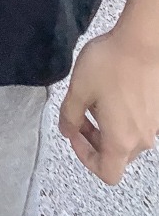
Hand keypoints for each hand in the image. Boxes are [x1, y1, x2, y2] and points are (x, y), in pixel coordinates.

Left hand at [60, 24, 158, 183]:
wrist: (142, 42)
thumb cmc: (110, 65)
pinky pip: (136, 125)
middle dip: (93, 141)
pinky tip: (111, 92)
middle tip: (79, 116)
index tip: (74, 134)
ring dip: (107, 128)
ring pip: (126, 140)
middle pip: (116, 157)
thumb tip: (66, 130)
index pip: (107, 173)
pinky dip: (121, 118)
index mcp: (121, 141)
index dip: (85, 158)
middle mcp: (141, 139)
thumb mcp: (78, 90)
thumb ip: (69, 116)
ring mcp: (152, 126)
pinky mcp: (157, 112)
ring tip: (94, 99)